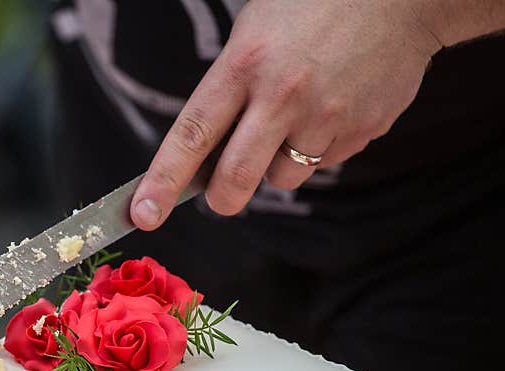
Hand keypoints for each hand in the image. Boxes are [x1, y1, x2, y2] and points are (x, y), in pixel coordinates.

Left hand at [130, 0, 441, 227]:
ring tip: (298, 116)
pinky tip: (333, 106)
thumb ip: (228, 94)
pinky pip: (325, 163)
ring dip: (279, 163)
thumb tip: (205, 159)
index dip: (163, 181)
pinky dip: (320, 148)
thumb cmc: (312, 7)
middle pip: (235, 180)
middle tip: (222, 195)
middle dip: (222, 198)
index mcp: (244, 64)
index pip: (192, 135)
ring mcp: (326, 115)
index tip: (142, 215)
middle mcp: (282, 94)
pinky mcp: (362, 130)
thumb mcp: (254, 33)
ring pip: (282, 178)